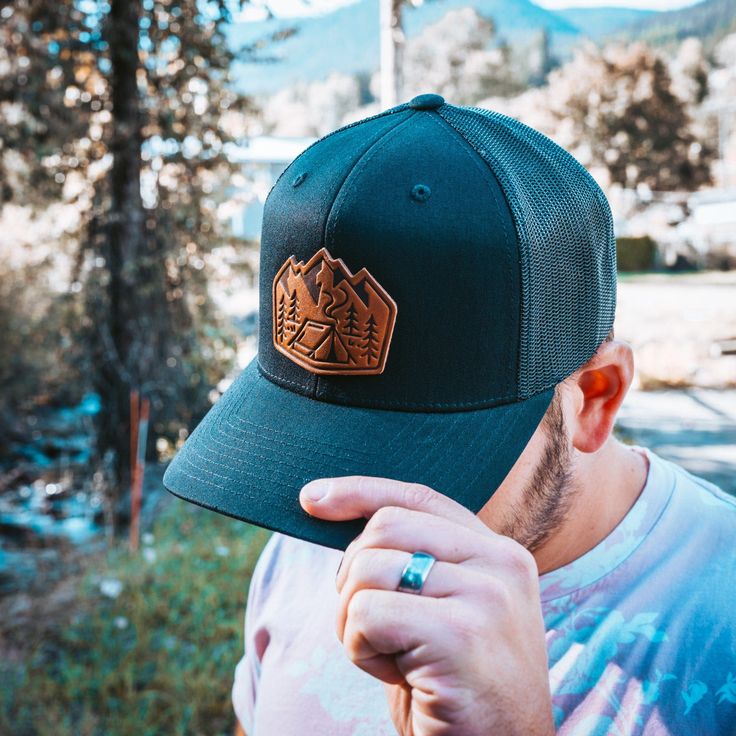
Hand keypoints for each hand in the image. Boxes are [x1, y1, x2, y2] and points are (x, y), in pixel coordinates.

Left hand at [299, 476, 554, 735]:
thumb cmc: (456, 687)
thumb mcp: (444, 611)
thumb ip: (416, 561)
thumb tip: (335, 511)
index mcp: (499, 552)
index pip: (417, 497)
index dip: (360, 491)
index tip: (312, 498)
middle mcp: (500, 562)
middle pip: (383, 528)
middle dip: (353, 577)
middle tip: (373, 627)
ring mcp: (486, 596)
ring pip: (368, 569)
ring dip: (356, 621)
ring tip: (394, 657)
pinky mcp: (460, 635)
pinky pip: (366, 613)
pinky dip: (360, 648)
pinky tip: (397, 676)